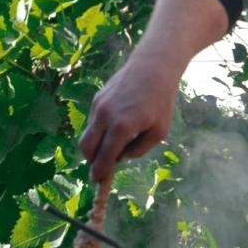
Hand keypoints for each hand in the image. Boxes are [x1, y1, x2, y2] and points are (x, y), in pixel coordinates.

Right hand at [79, 57, 180, 183]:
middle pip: (86, 148)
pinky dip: (100, 130)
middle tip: (103, 166)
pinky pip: (94, 121)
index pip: (104, 157)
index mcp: (121, 127)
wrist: (153, 66)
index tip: (98, 181)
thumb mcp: (159, 131)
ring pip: (88, 134)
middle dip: (92, 161)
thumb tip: (121, 157)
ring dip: (97, 145)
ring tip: (115, 144)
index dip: (100, 172)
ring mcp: (98, 106)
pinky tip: (117, 125)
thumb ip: (140, 149)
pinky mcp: (97, 98)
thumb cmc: (161, 100)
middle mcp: (105, 116)